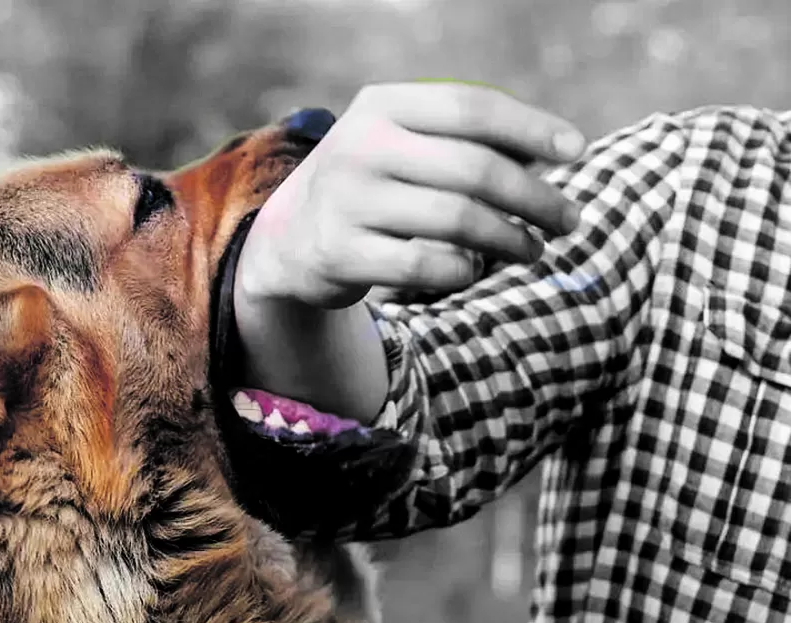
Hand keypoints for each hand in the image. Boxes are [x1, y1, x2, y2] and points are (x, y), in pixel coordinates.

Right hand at [234, 82, 586, 420]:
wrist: (289, 237)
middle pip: (474, 169)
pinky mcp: (341, 253)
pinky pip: (428, 266)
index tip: (578, 152)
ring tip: (533, 249)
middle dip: (535, 198)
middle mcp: (360, 146)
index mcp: (382, 105)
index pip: (471, 108)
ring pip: (458, 221)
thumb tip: (556, 154)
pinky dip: (464, 271)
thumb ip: (465, 141)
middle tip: (568, 220)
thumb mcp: (403, 143)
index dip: (532, 129)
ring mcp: (347, 201)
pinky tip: (475, 270)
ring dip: (511, 239)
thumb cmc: (373, 184)